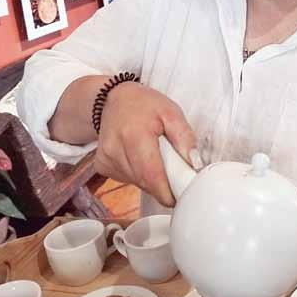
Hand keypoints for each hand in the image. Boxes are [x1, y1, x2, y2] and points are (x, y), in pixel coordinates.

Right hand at [94, 82, 199, 206]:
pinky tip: (138, 157)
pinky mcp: (102, 165)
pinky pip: (126, 180)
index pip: (151, 175)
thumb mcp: (171, 112)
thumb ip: (185, 137)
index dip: (166, 192)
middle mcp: (115, 149)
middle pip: (144, 182)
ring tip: (154, 155)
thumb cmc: (144, 105)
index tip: (179, 197)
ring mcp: (106, 159)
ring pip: (136, 183)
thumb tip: (194, 164)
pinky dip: (138, 174)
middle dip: (162, 183)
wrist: (114, 99)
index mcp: (135, 135)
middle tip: (172, 167)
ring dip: (150, 177)